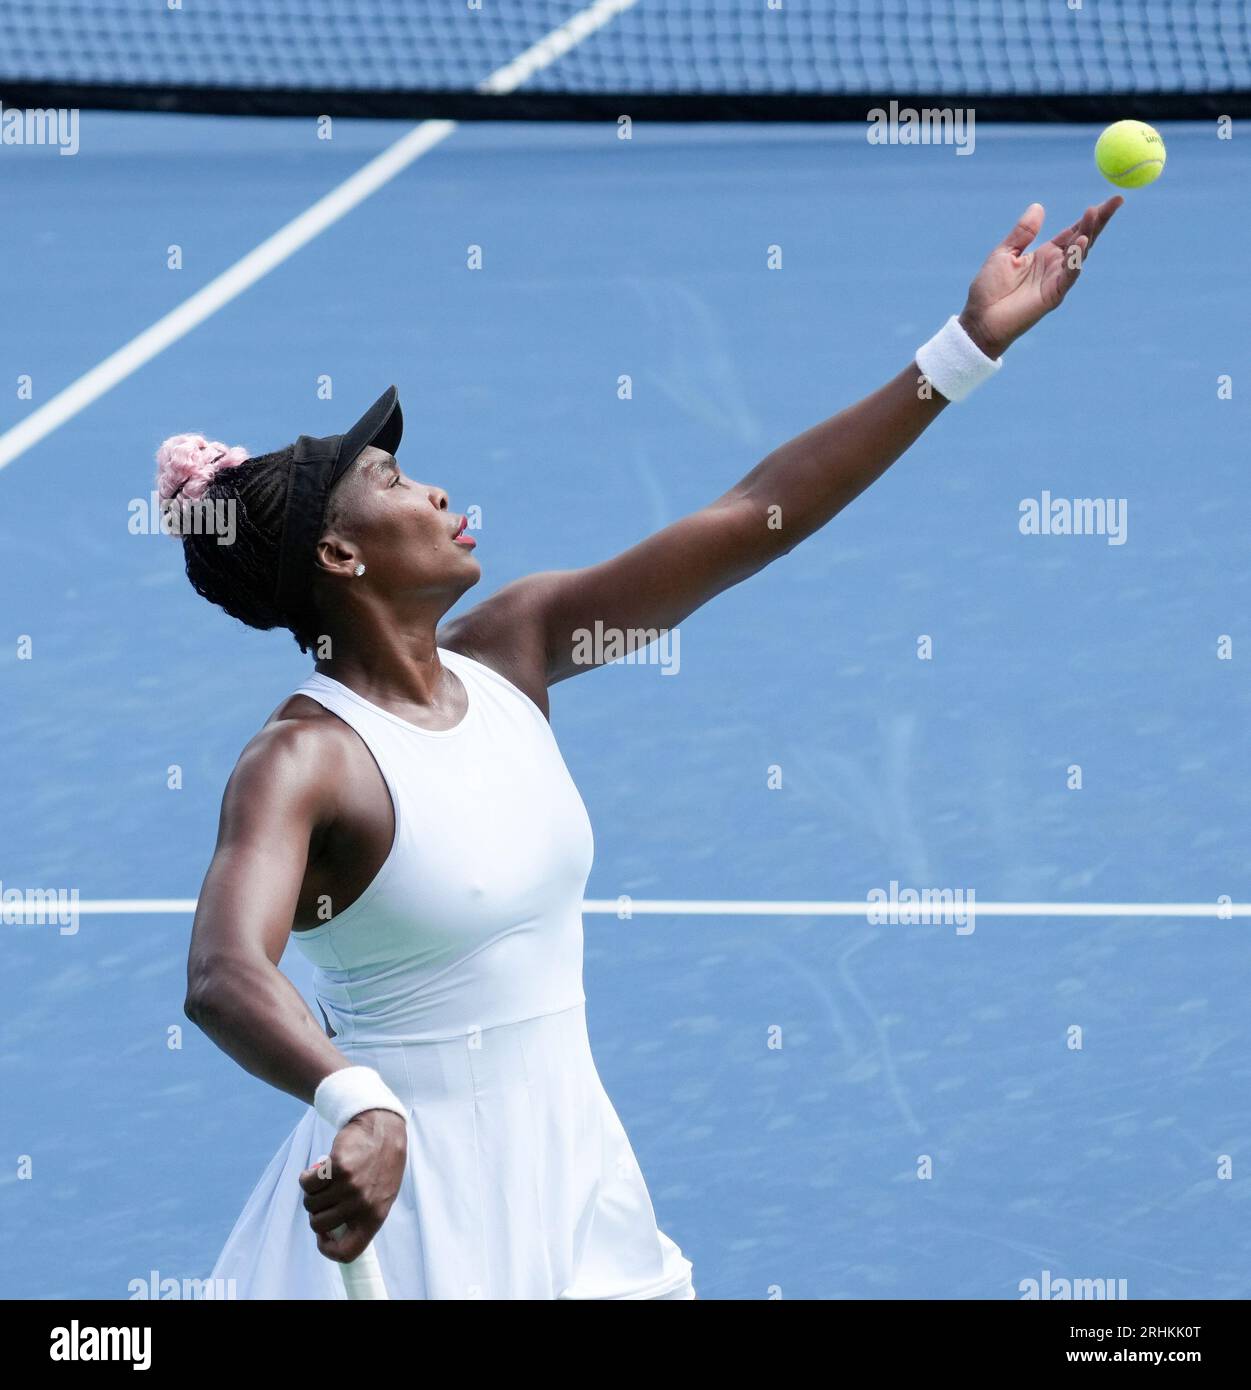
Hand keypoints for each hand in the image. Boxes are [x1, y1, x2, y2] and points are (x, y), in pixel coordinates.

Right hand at [299, 1108, 406, 1261]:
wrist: (385, 1129)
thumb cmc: (382, 1165)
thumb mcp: (381, 1196)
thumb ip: (362, 1216)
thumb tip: (334, 1235)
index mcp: (375, 1217)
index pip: (348, 1252)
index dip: (328, 1249)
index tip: (323, 1236)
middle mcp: (361, 1205)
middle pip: (319, 1225)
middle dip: (315, 1213)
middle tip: (323, 1198)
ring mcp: (349, 1186)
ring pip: (310, 1203)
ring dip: (311, 1193)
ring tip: (323, 1181)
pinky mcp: (337, 1167)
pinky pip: (307, 1183)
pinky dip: (306, 1178)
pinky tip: (316, 1170)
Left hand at [959, 197, 1122, 358]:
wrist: (979, 320)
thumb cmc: (989, 289)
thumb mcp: (1004, 253)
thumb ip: (1023, 233)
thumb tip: (1038, 206)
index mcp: (1045, 254)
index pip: (1074, 231)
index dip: (1091, 217)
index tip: (1110, 200)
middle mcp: (1055, 266)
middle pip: (1083, 239)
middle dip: (1099, 221)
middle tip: (1116, 201)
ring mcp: (1056, 281)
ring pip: (1079, 255)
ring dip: (1088, 234)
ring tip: (1095, 213)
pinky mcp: (1053, 296)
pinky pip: (1069, 276)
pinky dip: (1076, 260)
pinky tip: (1081, 243)